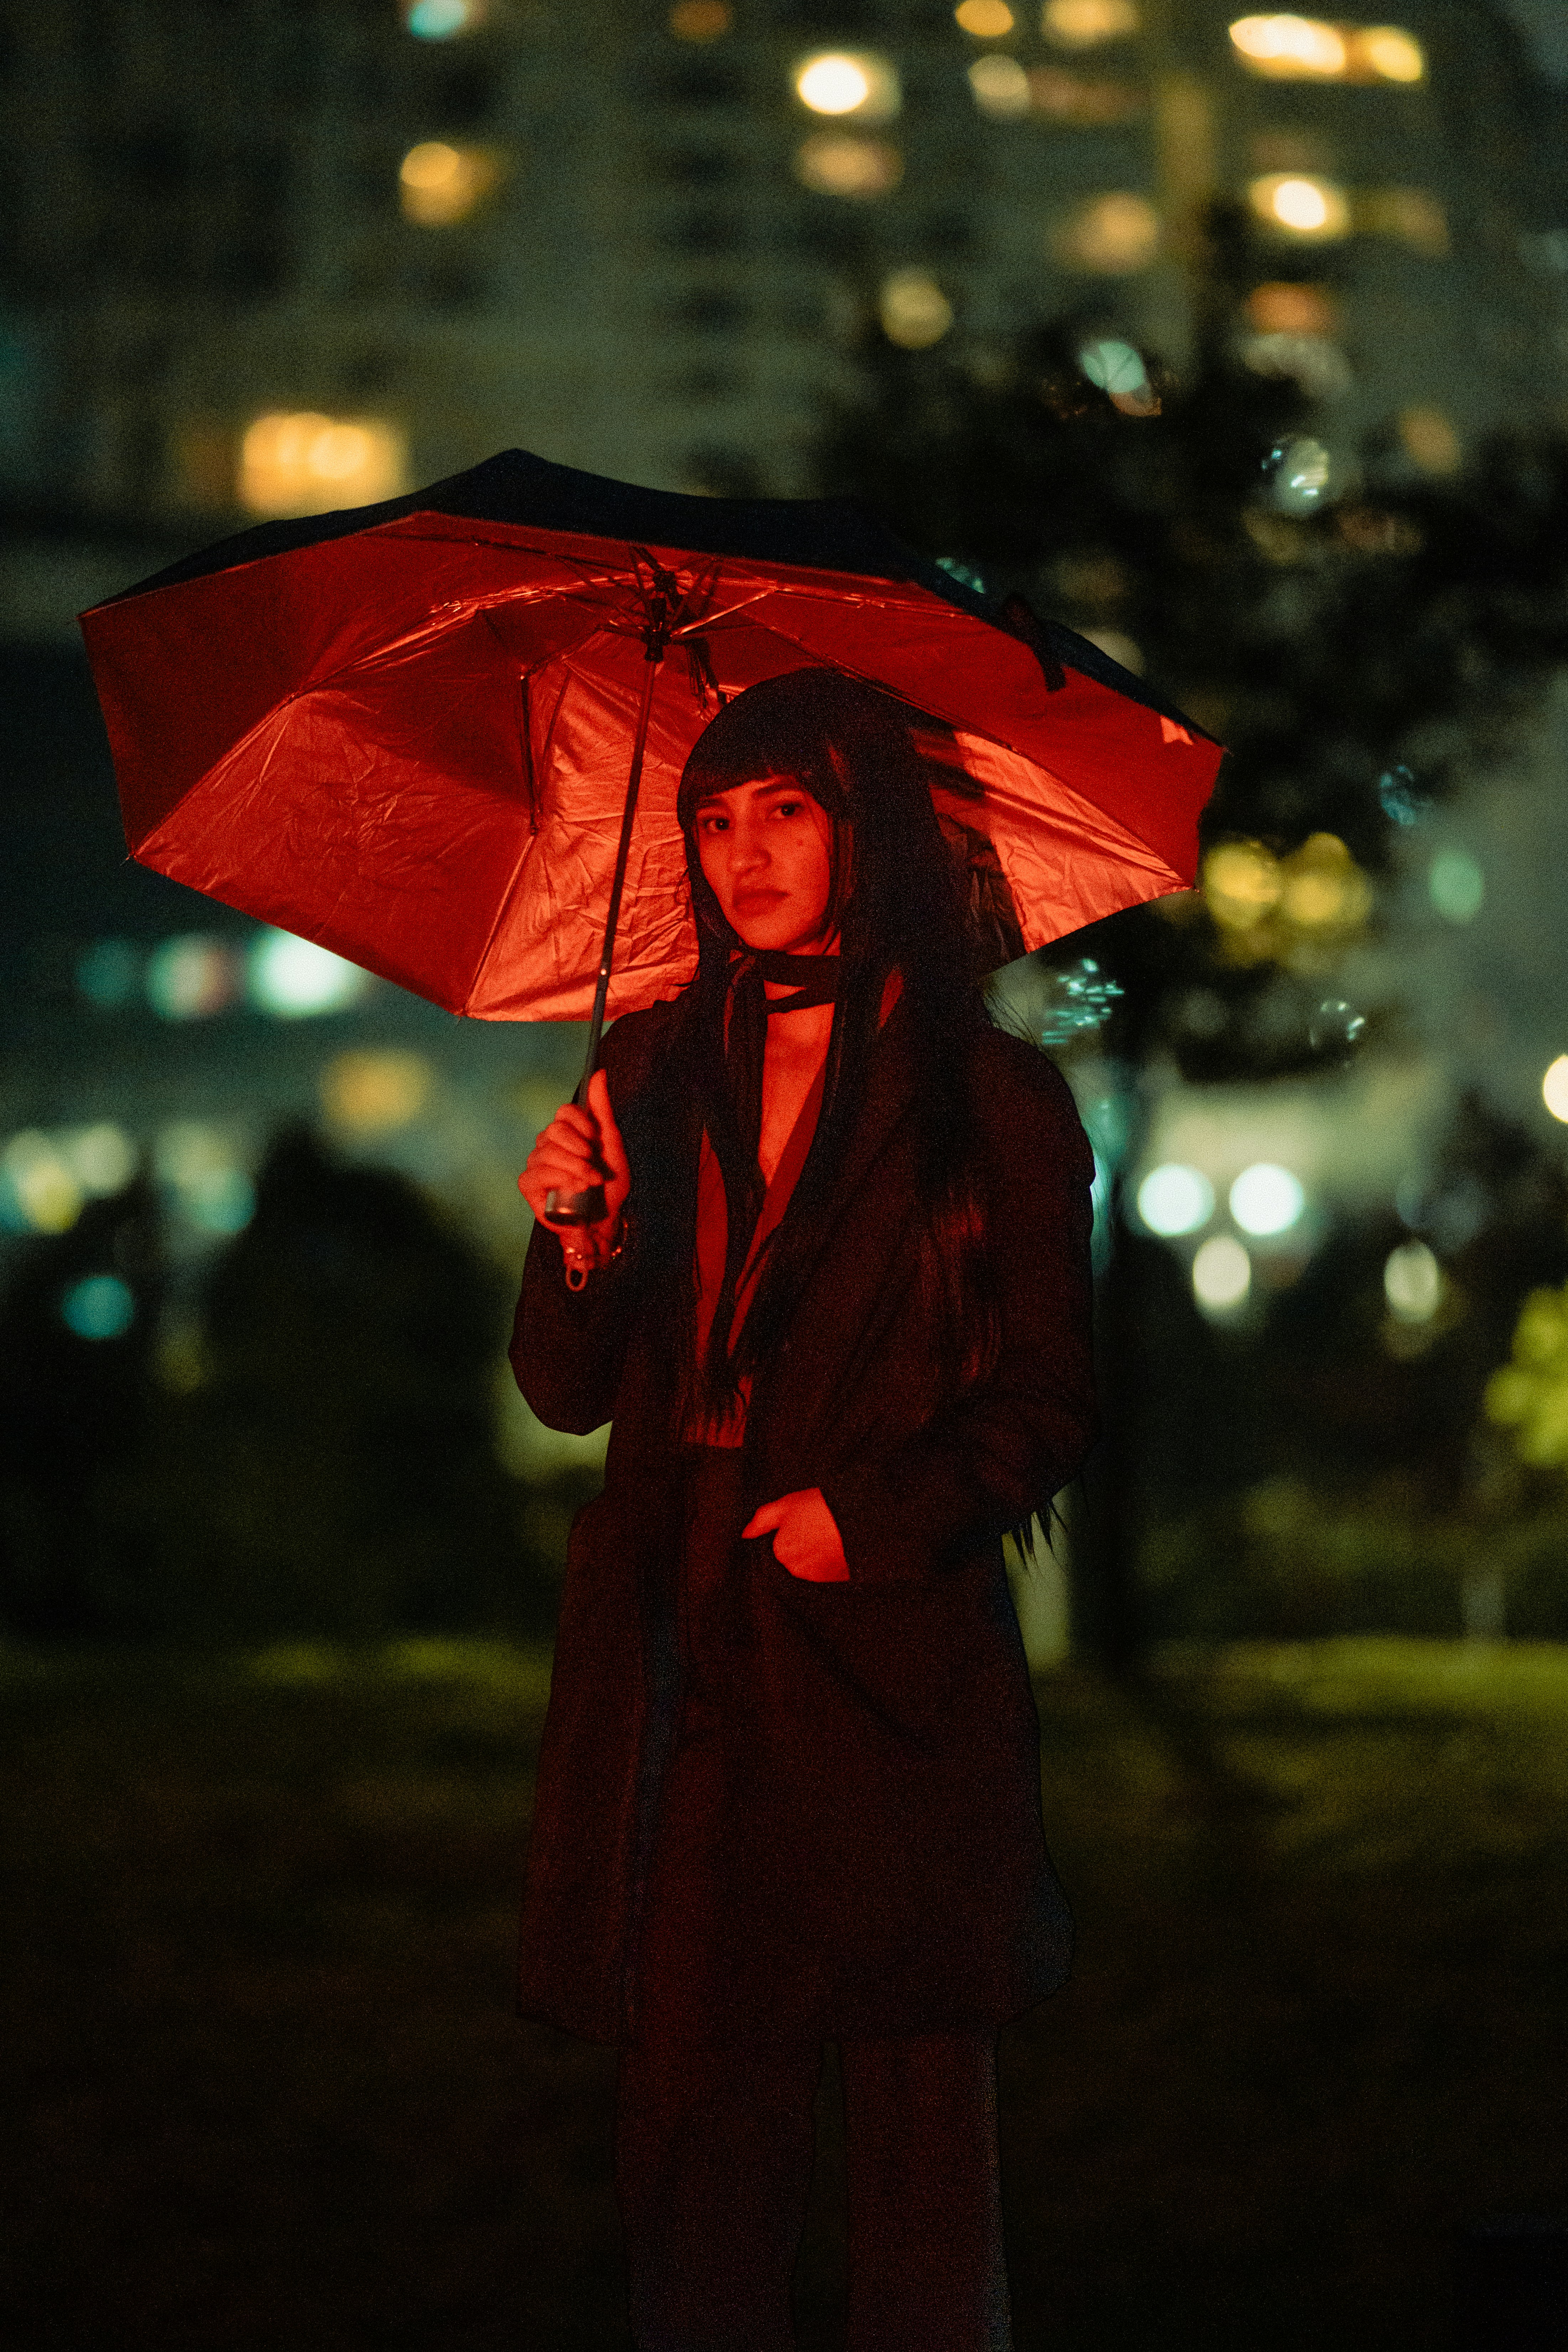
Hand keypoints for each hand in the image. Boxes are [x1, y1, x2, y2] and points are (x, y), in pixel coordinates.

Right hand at [518, 1068, 630, 1269]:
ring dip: (576, 1169)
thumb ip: (601, 1108)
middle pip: (554, 1129)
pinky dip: (559, 1181)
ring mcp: (536, 1164)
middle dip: (581, 1150)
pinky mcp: (529, 1185)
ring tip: (589, 1183)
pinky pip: (536, 1174)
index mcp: (566, 1132)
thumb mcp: (611, 1142)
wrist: (607, 1216)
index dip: (582, 1124)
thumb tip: (600, 1073)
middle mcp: (547, 1144)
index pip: (564, 1111)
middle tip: (594, 1167)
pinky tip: (572, 1189)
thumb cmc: (609, 1182)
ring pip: (547, 1152)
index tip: (596, 1141)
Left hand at [744, 1488, 848, 1581]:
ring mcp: (820, 1577)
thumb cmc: (822, 1506)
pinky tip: (839, 1545)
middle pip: (795, 1560)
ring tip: (829, 1535)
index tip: (802, 1523)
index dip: (790, 1534)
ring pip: (812, 1567)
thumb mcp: (787, 1504)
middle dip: (803, 1546)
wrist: (860, 1515)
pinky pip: (830, 1572)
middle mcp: (797, 1570)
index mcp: (782, 1551)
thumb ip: (762, 1520)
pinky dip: (832, 1562)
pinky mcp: (839, 1579)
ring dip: (817, 1555)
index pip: (779, 1549)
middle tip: (817, 1526)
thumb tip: (746, 1534)